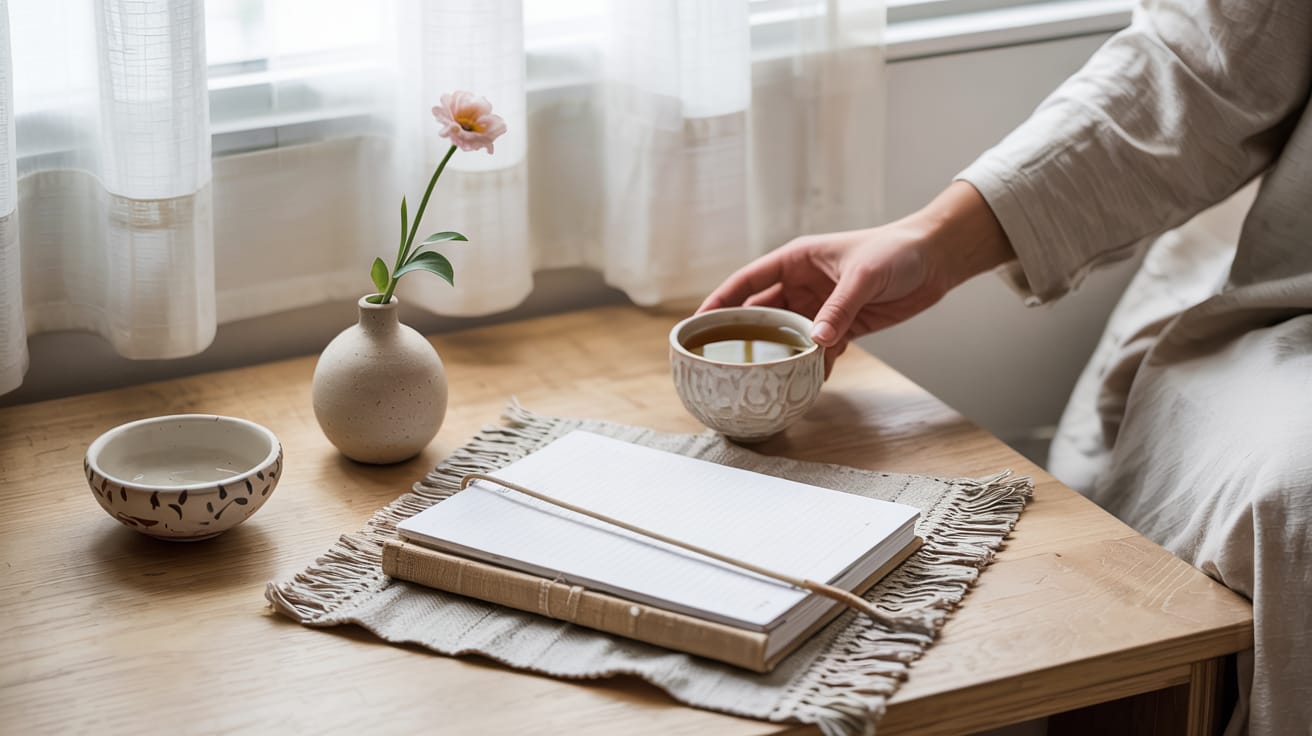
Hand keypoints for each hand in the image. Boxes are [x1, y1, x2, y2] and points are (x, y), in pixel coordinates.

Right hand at [698, 182, 1013, 375]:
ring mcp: (821, 307)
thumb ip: (838, 308)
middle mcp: (803, 284)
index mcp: (797, 260)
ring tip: (760, 379)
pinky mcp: (843, 325)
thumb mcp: (864, 276)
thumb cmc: (897, 251)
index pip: (747, 282)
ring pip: (789, 335)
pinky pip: (819, 349)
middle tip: (723, 361)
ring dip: (779, 355)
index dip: (720, 302)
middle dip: (745, 336)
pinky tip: (803, 383)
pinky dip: (811, 365)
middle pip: (762, 313)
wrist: (936, 259)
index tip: (697, 324)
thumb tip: (815, 342)